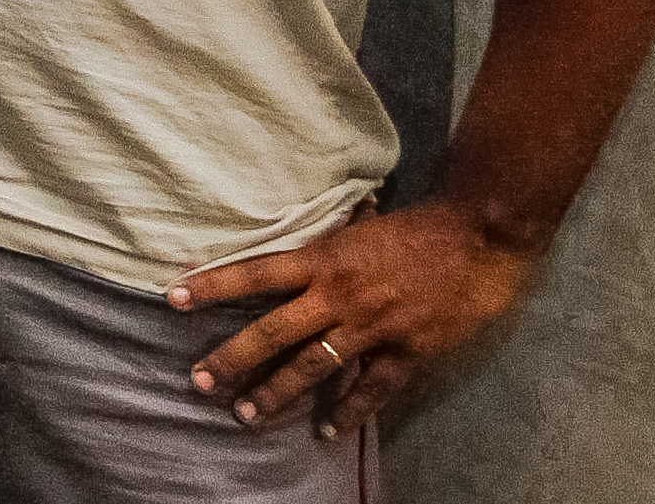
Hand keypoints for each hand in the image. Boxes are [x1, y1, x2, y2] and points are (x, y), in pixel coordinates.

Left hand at [173, 199, 545, 439]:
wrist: (478, 237)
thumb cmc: (418, 225)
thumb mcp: (360, 224)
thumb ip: (329, 241)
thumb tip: (301, 237)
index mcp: (323, 259)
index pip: (255, 273)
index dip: (214, 285)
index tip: (175, 298)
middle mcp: (338, 295)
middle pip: (273, 331)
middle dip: (233, 358)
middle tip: (200, 382)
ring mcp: (371, 327)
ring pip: (312, 367)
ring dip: (276, 393)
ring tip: (245, 415)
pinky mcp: (406, 352)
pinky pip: (370, 389)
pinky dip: (349, 412)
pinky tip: (328, 431)